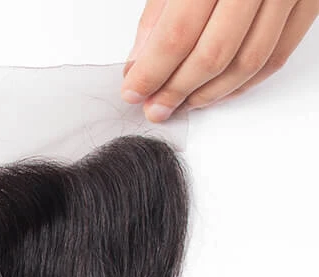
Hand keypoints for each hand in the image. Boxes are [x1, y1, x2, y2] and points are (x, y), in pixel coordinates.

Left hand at [121, 0, 317, 120]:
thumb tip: (140, 64)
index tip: (133, 92)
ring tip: (183, 101)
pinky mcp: (309, 0)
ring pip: (248, 62)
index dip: (152, 72)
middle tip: (156, 107)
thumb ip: (158, 13)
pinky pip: (276, 55)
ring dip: (210, 93)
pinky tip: (218, 89)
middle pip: (214, 54)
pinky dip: (244, 82)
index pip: (178, 34)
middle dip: (178, 90)